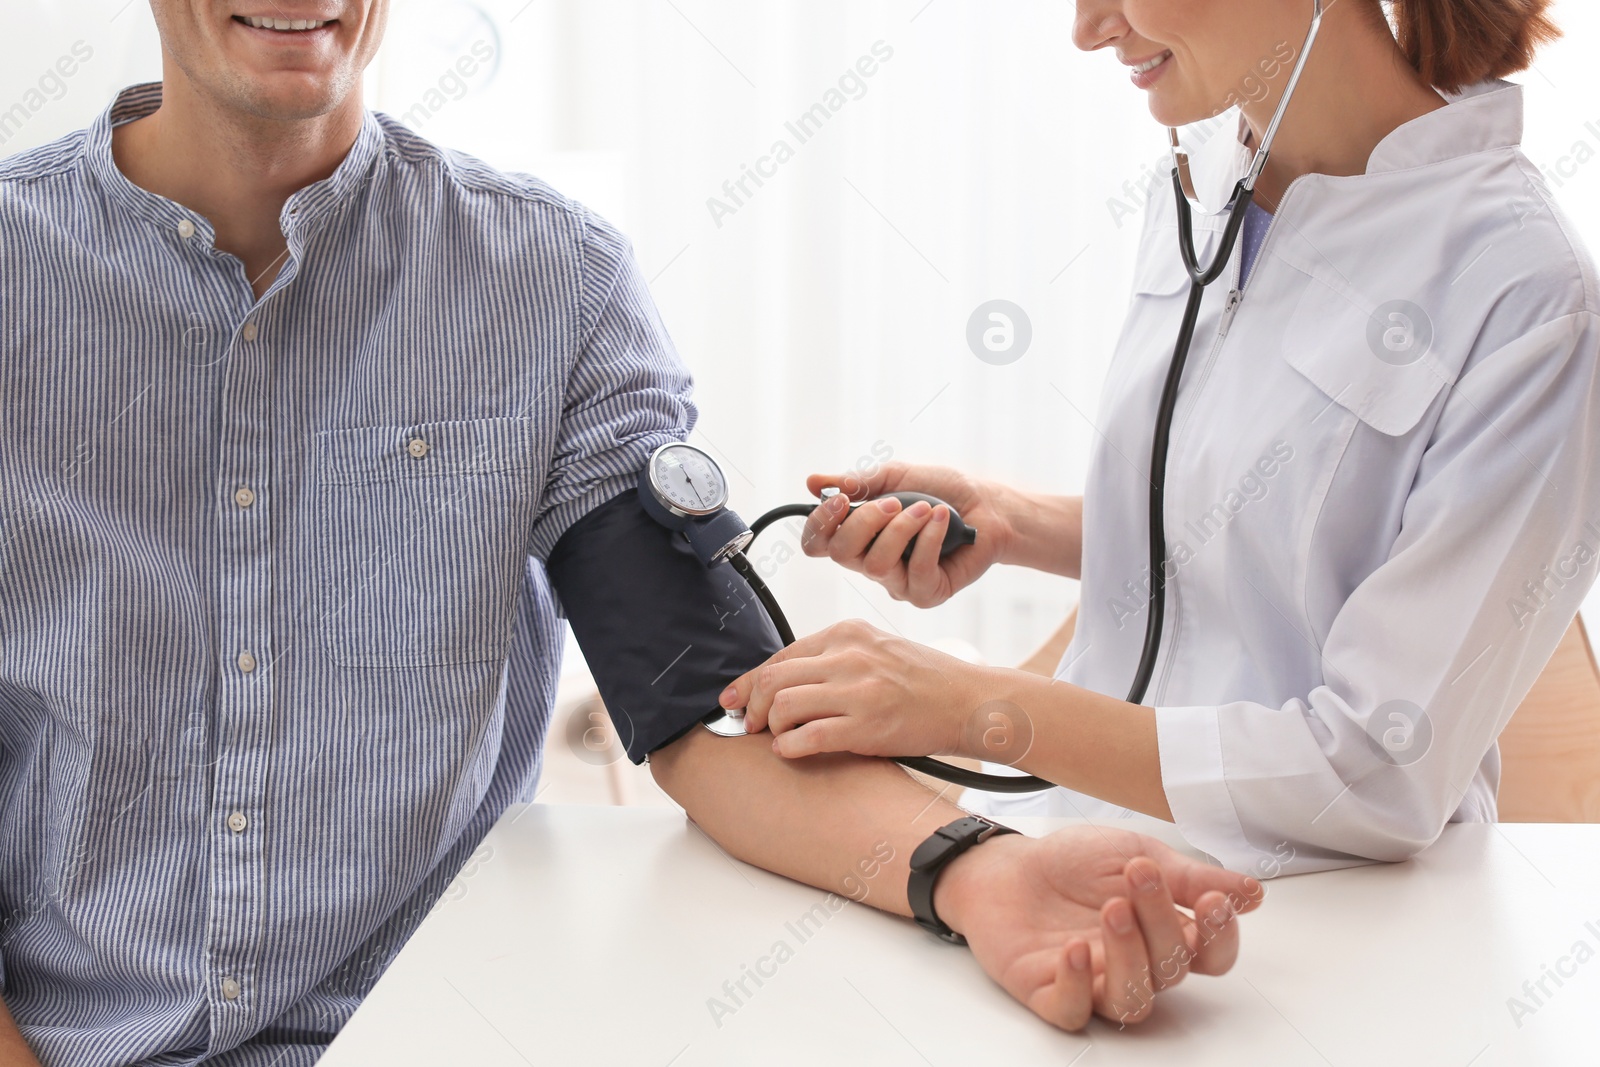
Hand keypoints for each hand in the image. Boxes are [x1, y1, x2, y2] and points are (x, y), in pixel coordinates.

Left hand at [722, 619, 978, 759]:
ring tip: (777, 739)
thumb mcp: (877, 650)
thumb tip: (784, 682)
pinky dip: (789, 748)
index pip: (781, 655)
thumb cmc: (925, 681)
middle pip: (773, 678)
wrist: (970, 701)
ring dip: (770, 728)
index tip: (734, 700)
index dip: (749, 682)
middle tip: (747, 725)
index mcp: (847, 633)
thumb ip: (834, 658)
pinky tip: (792, 751)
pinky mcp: (867, 726)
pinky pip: (808, 737)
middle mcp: (849, 656)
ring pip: (783, 705)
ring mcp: (858, 691)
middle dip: (750, 705)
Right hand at [801, 463, 1011, 607]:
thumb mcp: (896, 477)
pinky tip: (943, 519)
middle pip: (842, 554)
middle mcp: (871, 562)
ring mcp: (897, 582)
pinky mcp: (926, 593)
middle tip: (895, 502)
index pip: (818, 543)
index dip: (820, 525)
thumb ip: (857, 483)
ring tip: (928, 509)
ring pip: (877, 565)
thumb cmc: (941, 491)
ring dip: (903, 529)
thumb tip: (813, 483)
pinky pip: (917, 573)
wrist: (988, 505)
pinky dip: (930, 540)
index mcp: (858, 535)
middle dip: (866, 522)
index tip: (840, 501)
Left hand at [935, 828, 1262, 1029]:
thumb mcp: (1137, 853)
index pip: (1210, 956)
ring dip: (1129, 956)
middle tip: (1140, 876)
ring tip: (1112, 908)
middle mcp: (1137, 965)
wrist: (1008, 866)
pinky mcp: (1051, 993)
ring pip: (1133, 1000)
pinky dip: (1076, 985)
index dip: (1219, 938)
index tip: (1211, 902)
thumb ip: (1191, 877)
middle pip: (1173, 969)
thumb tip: (1250, 893)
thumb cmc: (1074, 864)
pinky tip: (1073, 948)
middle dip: (1162, 921)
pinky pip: (1072, 1010)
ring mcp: (1094, 983)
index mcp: (1164, 933)